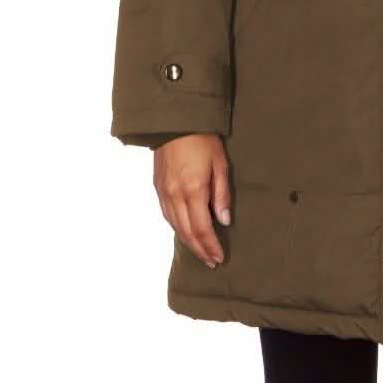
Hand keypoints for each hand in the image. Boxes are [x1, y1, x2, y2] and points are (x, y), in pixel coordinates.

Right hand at [153, 133, 231, 267]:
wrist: (175, 121)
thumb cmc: (203, 138)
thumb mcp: (220, 163)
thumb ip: (222, 193)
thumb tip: (224, 220)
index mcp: (193, 190)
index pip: (202, 228)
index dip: (210, 246)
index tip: (219, 258)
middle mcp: (175, 195)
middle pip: (187, 232)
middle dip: (200, 250)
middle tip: (212, 261)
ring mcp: (164, 192)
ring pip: (175, 226)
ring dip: (188, 242)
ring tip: (200, 252)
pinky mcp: (158, 187)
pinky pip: (167, 215)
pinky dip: (177, 228)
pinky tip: (185, 231)